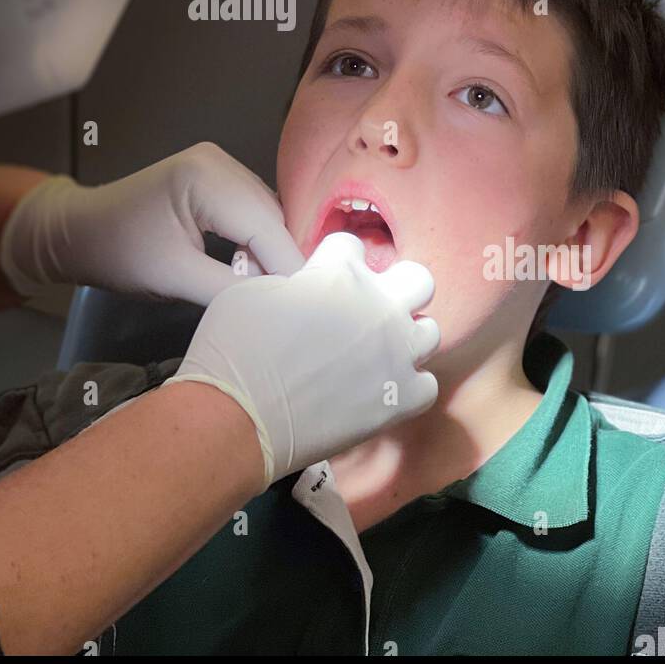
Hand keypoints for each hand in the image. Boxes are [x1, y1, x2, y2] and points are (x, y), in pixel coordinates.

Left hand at [0, 142, 303, 306]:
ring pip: (267, 215)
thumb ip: (231, 291)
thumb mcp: (176, 278)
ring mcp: (219, 166)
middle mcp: (219, 162)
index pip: (266, 225)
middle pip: (272, 216)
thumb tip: (279, 306)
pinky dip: (256, 241)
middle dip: (282, 260)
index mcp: (206, 177)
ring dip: (271, 252)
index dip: (289, 268)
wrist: (81, 231)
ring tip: (271, 292)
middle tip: (291, 306)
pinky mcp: (217, 179)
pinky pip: (252, 211)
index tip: (308, 308)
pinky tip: (250, 269)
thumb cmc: (119, 253)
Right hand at [163, 231, 439, 488]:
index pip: (353, 246)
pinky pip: (426, 385)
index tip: (321, 281)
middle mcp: (379, 307)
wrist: (240, 418)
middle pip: (418, 279)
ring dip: (404, 338)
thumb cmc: (234, 349)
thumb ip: (295, 284)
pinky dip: (406, 387)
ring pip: (430, 332)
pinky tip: (381, 390)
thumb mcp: (253, 292)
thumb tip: (309, 294)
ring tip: (377, 353)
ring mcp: (396, 355)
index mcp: (340, 273)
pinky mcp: (401, 400)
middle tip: (368, 308)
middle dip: (396, 287)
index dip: (334, 262)